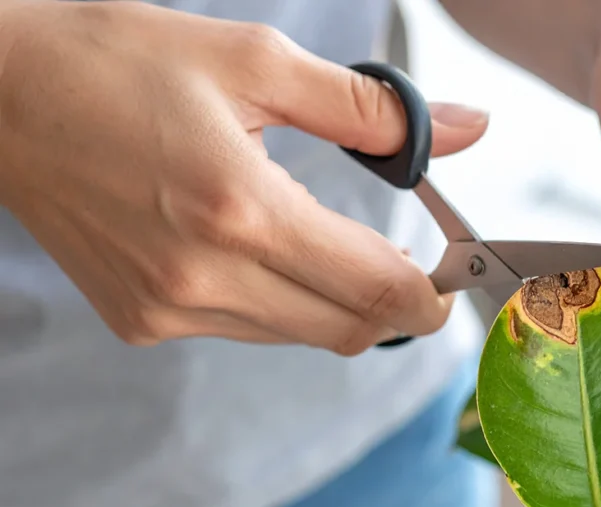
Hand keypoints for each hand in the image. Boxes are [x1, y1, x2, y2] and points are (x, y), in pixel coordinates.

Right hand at [0, 1, 488, 354]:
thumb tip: (468, 128)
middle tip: (401, 258)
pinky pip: (248, 330)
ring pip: (302, 336)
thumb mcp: (256, 62)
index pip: (378, 290)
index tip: (452, 275)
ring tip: (323, 240)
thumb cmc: (118, 63)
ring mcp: (167, 309)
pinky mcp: (140, 321)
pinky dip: (280, 303)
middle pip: (350, 330)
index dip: (432, 294)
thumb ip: (372, 110)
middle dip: (393, 303)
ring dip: (336, 301)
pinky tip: (260, 249)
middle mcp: (204, 277)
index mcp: (241, 209)